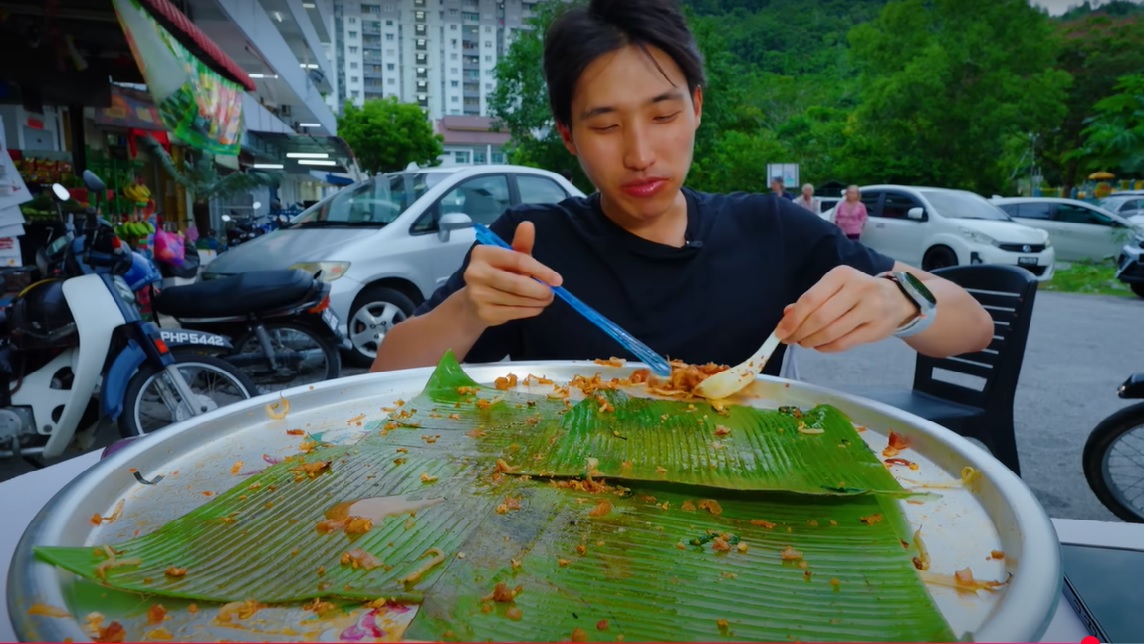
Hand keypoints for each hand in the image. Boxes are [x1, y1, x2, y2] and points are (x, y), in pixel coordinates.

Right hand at [461, 221, 563, 326]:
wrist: (473, 302)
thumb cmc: (497, 274)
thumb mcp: (510, 257)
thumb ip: (521, 244)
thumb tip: (528, 225)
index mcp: (482, 253)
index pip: (518, 261)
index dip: (540, 270)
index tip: (557, 279)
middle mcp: (476, 273)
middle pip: (518, 283)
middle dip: (540, 290)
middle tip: (552, 293)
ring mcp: (478, 295)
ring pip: (517, 299)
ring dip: (537, 301)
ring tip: (545, 299)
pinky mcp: (484, 313)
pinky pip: (514, 313)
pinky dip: (530, 311)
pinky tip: (536, 307)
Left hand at [775, 266, 917, 352]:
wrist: (898, 299)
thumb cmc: (858, 293)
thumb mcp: (835, 288)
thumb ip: (811, 300)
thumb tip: (786, 316)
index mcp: (841, 275)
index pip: (811, 299)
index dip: (793, 319)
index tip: (780, 332)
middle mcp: (857, 289)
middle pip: (820, 318)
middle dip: (800, 333)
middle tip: (790, 340)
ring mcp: (870, 309)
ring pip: (832, 332)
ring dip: (812, 341)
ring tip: (804, 343)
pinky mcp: (877, 329)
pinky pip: (844, 343)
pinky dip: (826, 347)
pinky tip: (819, 345)